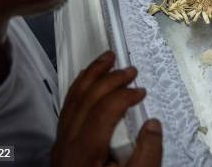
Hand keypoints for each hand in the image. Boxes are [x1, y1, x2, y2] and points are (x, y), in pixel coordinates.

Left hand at [52, 51, 162, 166]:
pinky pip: (67, 108)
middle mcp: (66, 143)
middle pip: (85, 99)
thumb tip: (152, 122)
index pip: (104, 110)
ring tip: (106, 58)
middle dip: (108, 78)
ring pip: (71, 100)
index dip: (124, 95)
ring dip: (90, 76)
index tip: (142, 91)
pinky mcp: (60, 148)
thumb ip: (147, 153)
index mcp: (84, 151)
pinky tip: (88, 82)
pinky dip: (79, 89)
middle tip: (129, 68)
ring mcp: (60, 145)